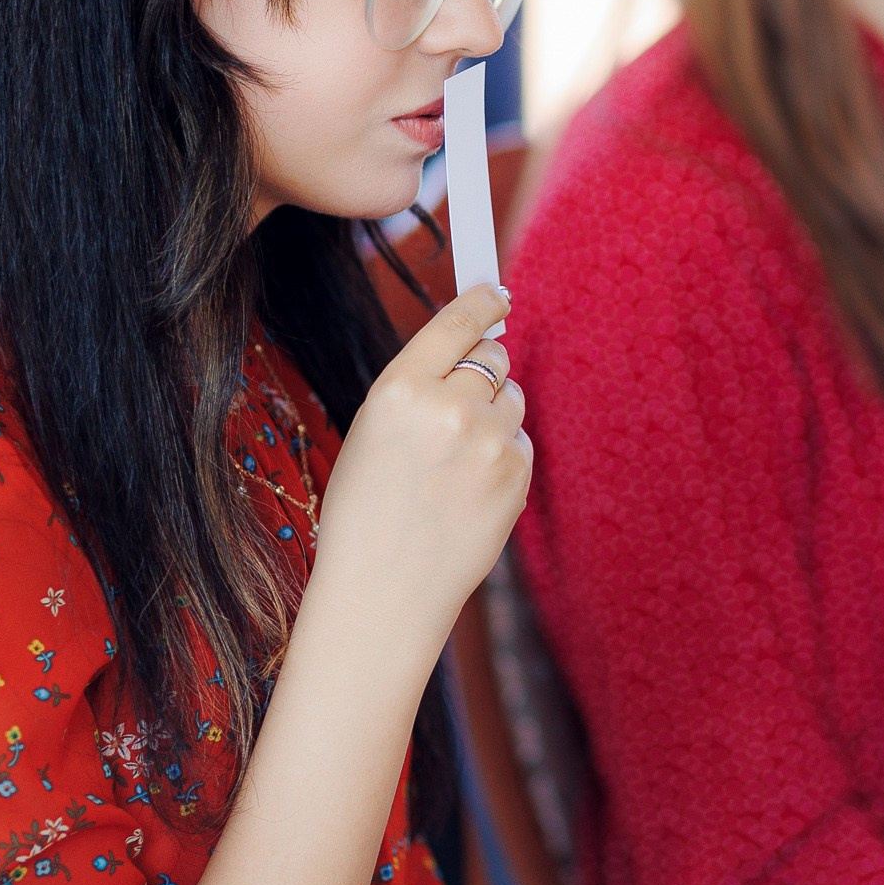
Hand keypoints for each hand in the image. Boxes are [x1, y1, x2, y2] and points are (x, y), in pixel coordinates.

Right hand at [312, 285, 531, 652]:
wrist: (383, 593)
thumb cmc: (365, 512)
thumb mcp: (371, 432)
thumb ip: (420, 386)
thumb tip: (476, 345)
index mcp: (399, 390)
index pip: (457, 322)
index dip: (483, 302)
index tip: (499, 292)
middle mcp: (449, 408)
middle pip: (491, 357)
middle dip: (481, 370)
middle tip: (461, 401)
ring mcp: (488, 443)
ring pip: (511, 398)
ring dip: (493, 414)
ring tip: (454, 463)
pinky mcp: (516, 476)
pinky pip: (519, 442)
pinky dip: (502, 456)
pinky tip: (468, 492)